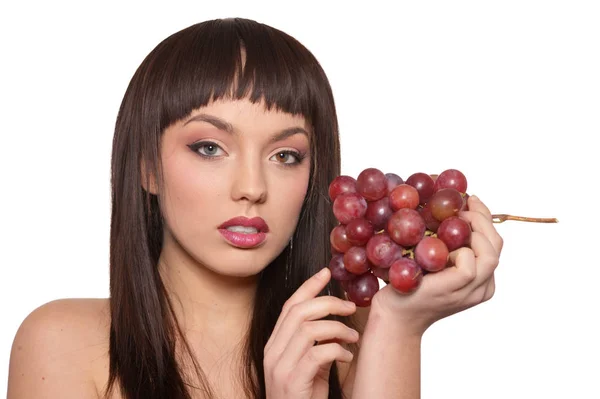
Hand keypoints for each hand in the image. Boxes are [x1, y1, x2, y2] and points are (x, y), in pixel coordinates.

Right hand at [264, 267, 358, 398]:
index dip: (308, 286)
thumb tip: (334, 321)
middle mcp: (273, 352)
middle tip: (350, 306)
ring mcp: (280, 367)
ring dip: (337, 328)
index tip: (326, 272)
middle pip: (299, 312)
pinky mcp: (293, 382)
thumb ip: (315, 343)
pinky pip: (318, 354)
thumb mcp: (309, 366)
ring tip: (353, 337)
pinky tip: (347, 358)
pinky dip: (338, 351)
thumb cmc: (303, 398)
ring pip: (309, 329)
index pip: (290, 306)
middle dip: (329, 303)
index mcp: (274, 344)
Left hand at [372, 195, 503, 336]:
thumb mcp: (432, 262)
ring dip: (474, 231)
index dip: (485, 218)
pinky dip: (458, 250)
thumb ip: (445, 246)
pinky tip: (440, 248)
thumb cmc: (409, 287)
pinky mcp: (456, 289)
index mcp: (481, 280)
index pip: (494, 243)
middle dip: (483, 218)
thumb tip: (445, 209)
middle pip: (497, 245)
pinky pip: (469, 262)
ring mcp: (471, 291)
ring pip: (491, 254)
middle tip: (463, 203)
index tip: (468, 200)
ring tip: (454, 220)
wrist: (394, 316)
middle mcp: (482, 287)